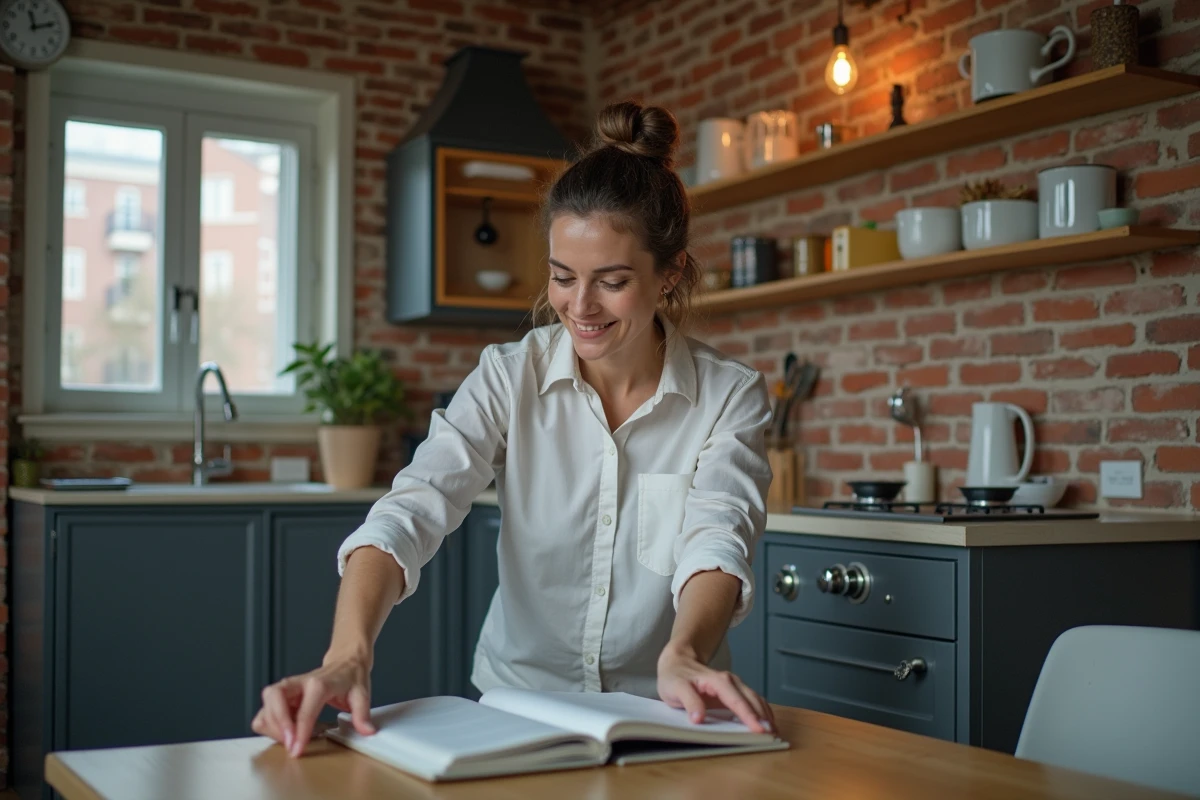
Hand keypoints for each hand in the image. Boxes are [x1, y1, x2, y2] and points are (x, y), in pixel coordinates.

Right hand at [251, 650, 375, 756]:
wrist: (345, 661)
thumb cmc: (351, 677)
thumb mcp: (362, 694)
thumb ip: (362, 714)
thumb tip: (367, 731)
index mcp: (319, 684)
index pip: (304, 710)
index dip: (299, 732)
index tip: (297, 749)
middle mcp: (298, 683)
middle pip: (274, 699)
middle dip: (278, 724)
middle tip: (290, 743)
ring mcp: (288, 688)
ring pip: (266, 704)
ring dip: (273, 726)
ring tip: (290, 739)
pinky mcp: (282, 695)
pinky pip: (266, 711)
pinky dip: (270, 724)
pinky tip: (286, 731)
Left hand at [657, 644, 774, 733]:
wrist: (677, 661)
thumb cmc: (676, 676)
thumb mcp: (676, 688)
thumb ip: (689, 701)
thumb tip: (698, 718)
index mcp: (717, 681)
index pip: (736, 701)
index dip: (748, 716)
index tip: (759, 730)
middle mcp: (730, 682)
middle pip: (751, 700)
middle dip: (763, 717)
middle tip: (772, 736)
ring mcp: (734, 686)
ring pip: (755, 699)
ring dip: (766, 715)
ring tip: (774, 732)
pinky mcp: (734, 693)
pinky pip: (752, 701)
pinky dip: (762, 711)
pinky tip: (767, 722)